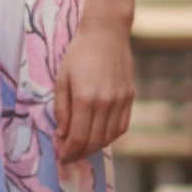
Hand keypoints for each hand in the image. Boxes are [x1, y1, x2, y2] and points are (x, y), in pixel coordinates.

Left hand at [53, 19, 133, 165]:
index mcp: (85, 99)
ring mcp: (120, 101)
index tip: (61, 158)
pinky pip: (121, 127)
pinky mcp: (129, 97)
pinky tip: (99, 137)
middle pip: (94, 141)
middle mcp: (106, 103)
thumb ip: (61, 109)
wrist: (106, 33)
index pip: (78, 137)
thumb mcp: (62, 79)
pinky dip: (110, 137)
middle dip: (80, 154)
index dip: (69, 152)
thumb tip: (63, 135)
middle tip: (69, 157)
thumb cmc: (79, 54)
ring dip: (95, 148)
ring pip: (109, 137)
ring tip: (82, 149)